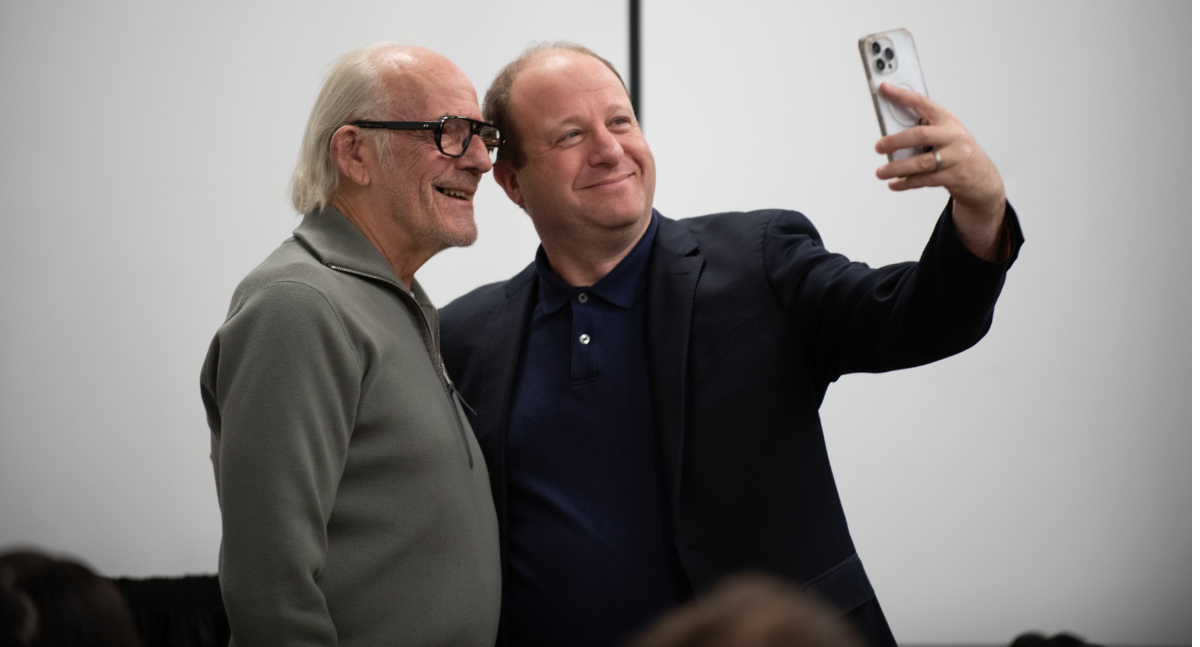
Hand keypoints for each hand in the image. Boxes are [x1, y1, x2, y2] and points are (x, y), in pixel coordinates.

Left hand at [874, 83, 1007, 260]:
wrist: (984, 180)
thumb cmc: (961, 154)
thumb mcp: (948, 136)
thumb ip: (925, 131)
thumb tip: (892, 132)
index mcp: (948, 122)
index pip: (923, 104)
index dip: (903, 95)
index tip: (885, 89)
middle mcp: (953, 137)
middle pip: (920, 135)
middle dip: (896, 140)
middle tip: (879, 147)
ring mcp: (956, 158)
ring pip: (921, 162)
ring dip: (898, 167)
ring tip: (881, 172)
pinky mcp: (955, 177)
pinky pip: (925, 180)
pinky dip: (907, 182)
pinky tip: (895, 183)